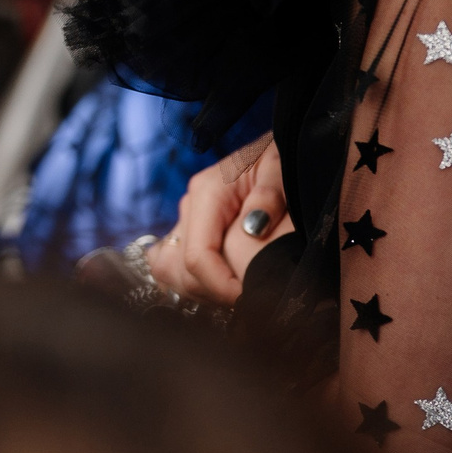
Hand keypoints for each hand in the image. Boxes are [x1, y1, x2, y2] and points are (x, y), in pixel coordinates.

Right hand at [144, 133, 291, 305]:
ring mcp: (187, 220)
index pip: (197, 257)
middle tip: (252, 300)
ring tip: (238, 295)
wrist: (273, 152)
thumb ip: (270, 194)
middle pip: (182, 271)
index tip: (249, 298)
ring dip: (202, 292)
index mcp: (207, 192)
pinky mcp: (190, 230)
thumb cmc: (278, 160)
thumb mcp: (281, 168)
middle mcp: (190, 206)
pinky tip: (219, 288)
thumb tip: (253, 227)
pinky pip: (172, 265)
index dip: (221, 286)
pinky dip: (191, 283)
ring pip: (171, 273)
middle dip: (214, 294)